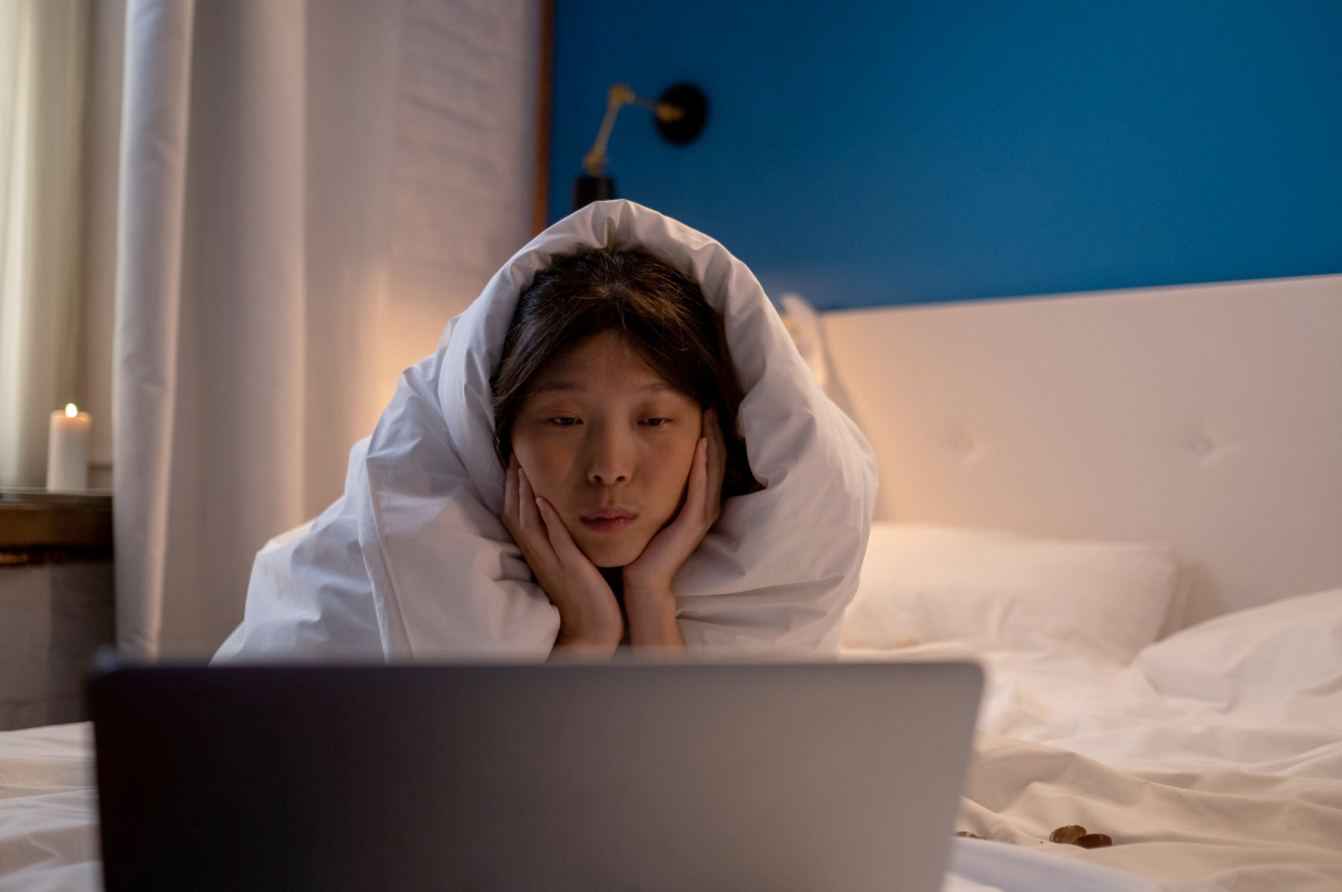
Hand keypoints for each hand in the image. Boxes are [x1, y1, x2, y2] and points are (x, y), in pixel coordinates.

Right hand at [501, 453, 623, 650]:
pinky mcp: (569, 568)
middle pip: (515, 513)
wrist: (593, 631)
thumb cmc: (585, 596)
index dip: (513, 487)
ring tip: (523, 467)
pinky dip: (547, 519)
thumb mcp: (569, 562)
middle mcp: (538, 555)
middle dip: (513, 482)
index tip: (515, 460)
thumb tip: (560, 515)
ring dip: (523, 495)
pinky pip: (554, 540)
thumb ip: (562, 540)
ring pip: (528, 523)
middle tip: (514, 453)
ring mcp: (551, 561)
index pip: (517, 514)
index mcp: (538, 553)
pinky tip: (544, 499)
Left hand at [622, 406, 725, 597]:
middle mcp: (706, 506)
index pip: (710, 460)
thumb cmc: (644, 545)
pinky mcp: (694, 523)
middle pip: (717, 459)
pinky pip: (701, 488)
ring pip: (714, 469)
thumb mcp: (653, 507)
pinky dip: (702, 466)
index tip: (704, 407)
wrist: (642, 580)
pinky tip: (700, 445)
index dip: (710, 433)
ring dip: (713, 441)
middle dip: (715, 430)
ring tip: (711, 415)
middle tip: (711, 402)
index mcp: (699, 501)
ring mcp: (703, 514)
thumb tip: (643, 458)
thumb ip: (657, 486)